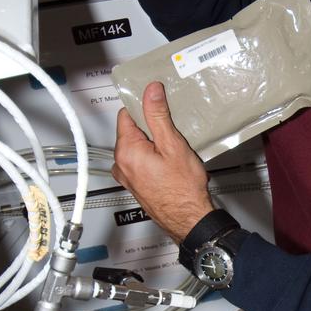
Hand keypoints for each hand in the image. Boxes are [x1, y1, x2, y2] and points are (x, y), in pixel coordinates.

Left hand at [112, 82, 213, 240]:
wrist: (189, 219)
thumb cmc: (183, 189)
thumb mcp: (173, 145)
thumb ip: (158, 115)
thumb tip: (150, 92)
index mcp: (126, 151)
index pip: (126, 114)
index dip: (144, 107)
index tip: (158, 106)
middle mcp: (121, 164)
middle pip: (132, 131)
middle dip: (151, 128)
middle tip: (172, 132)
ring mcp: (127, 176)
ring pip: (138, 147)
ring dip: (154, 144)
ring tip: (173, 150)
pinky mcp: (136, 184)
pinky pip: (141, 162)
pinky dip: (153, 157)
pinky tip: (170, 163)